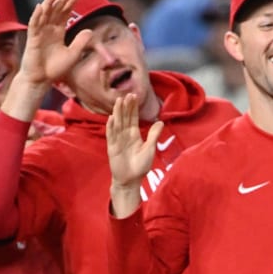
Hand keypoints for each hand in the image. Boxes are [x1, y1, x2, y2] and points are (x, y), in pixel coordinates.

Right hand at [18, 0, 92, 89]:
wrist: (41, 79)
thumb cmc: (55, 68)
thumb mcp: (72, 54)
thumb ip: (80, 42)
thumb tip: (90, 30)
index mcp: (58, 32)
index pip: (65, 14)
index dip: (70, 3)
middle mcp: (49, 29)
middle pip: (56, 11)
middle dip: (62, 0)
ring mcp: (40, 32)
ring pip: (45, 14)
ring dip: (49, 3)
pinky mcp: (33, 38)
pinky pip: (34, 24)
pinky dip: (37, 15)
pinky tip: (42, 6)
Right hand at [106, 93, 160, 215]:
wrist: (131, 180)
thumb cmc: (141, 166)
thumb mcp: (150, 149)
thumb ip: (154, 135)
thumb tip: (161, 122)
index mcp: (134, 134)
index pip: (133, 117)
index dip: (133, 107)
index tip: (134, 95)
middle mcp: (125, 135)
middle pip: (125, 117)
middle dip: (126, 106)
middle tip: (127, 93)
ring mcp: (118, 140)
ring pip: (117, 123)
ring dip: (118, 112)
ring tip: (118, 101)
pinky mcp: (112, 147)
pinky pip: (111, 135)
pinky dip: (111, 127)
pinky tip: (111, 118)